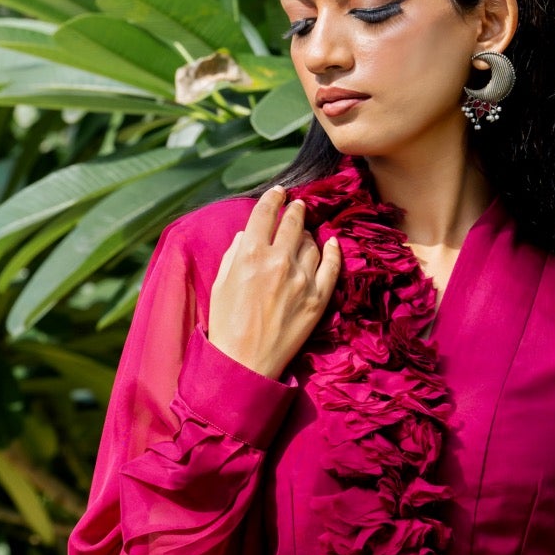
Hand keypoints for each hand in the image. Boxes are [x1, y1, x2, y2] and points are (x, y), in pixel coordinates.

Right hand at [208, 184, 341, 379]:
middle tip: (297, 205)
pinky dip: (334, 251)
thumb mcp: (221, 283)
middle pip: (293, 222)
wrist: (245, 362)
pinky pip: (332, 265)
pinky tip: (332, 243)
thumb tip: (248, 234)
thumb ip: (234, 254)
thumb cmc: (226, 325)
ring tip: (304, 234)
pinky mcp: (318, 298)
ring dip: (308, 234)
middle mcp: (278, 261)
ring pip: (311, 242)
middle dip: (294, 210)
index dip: (272, 198)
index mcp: (250, 254)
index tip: (278, 193)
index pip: (264, 213)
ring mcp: (302, 279)